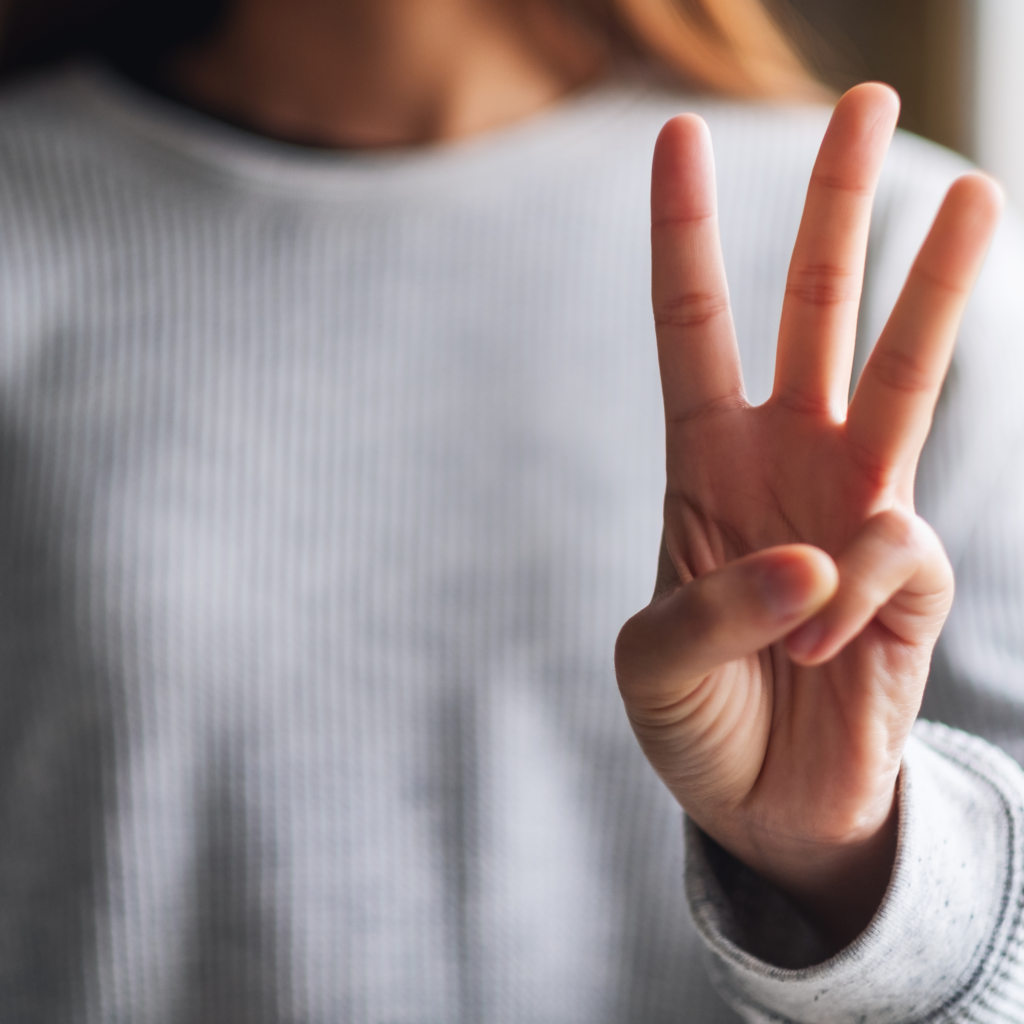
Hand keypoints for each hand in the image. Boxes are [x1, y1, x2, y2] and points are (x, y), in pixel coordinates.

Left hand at [614, 83, 1001, 950]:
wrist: (760, 802)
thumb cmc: (693, 719)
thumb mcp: (652, 663)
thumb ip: (714, 607)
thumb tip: (819, 558)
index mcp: (705, 461)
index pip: (693, 325)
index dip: (685, 234)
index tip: (676, 137)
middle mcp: (789, 462)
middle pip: (815, 313)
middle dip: (837, 212)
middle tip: (867, 99)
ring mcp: (856, 509)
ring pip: (907, 376)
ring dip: (938, 290)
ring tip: (980, 190)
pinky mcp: (910, 576)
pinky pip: (891, 559)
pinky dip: (847, 609)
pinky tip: (821, 656)